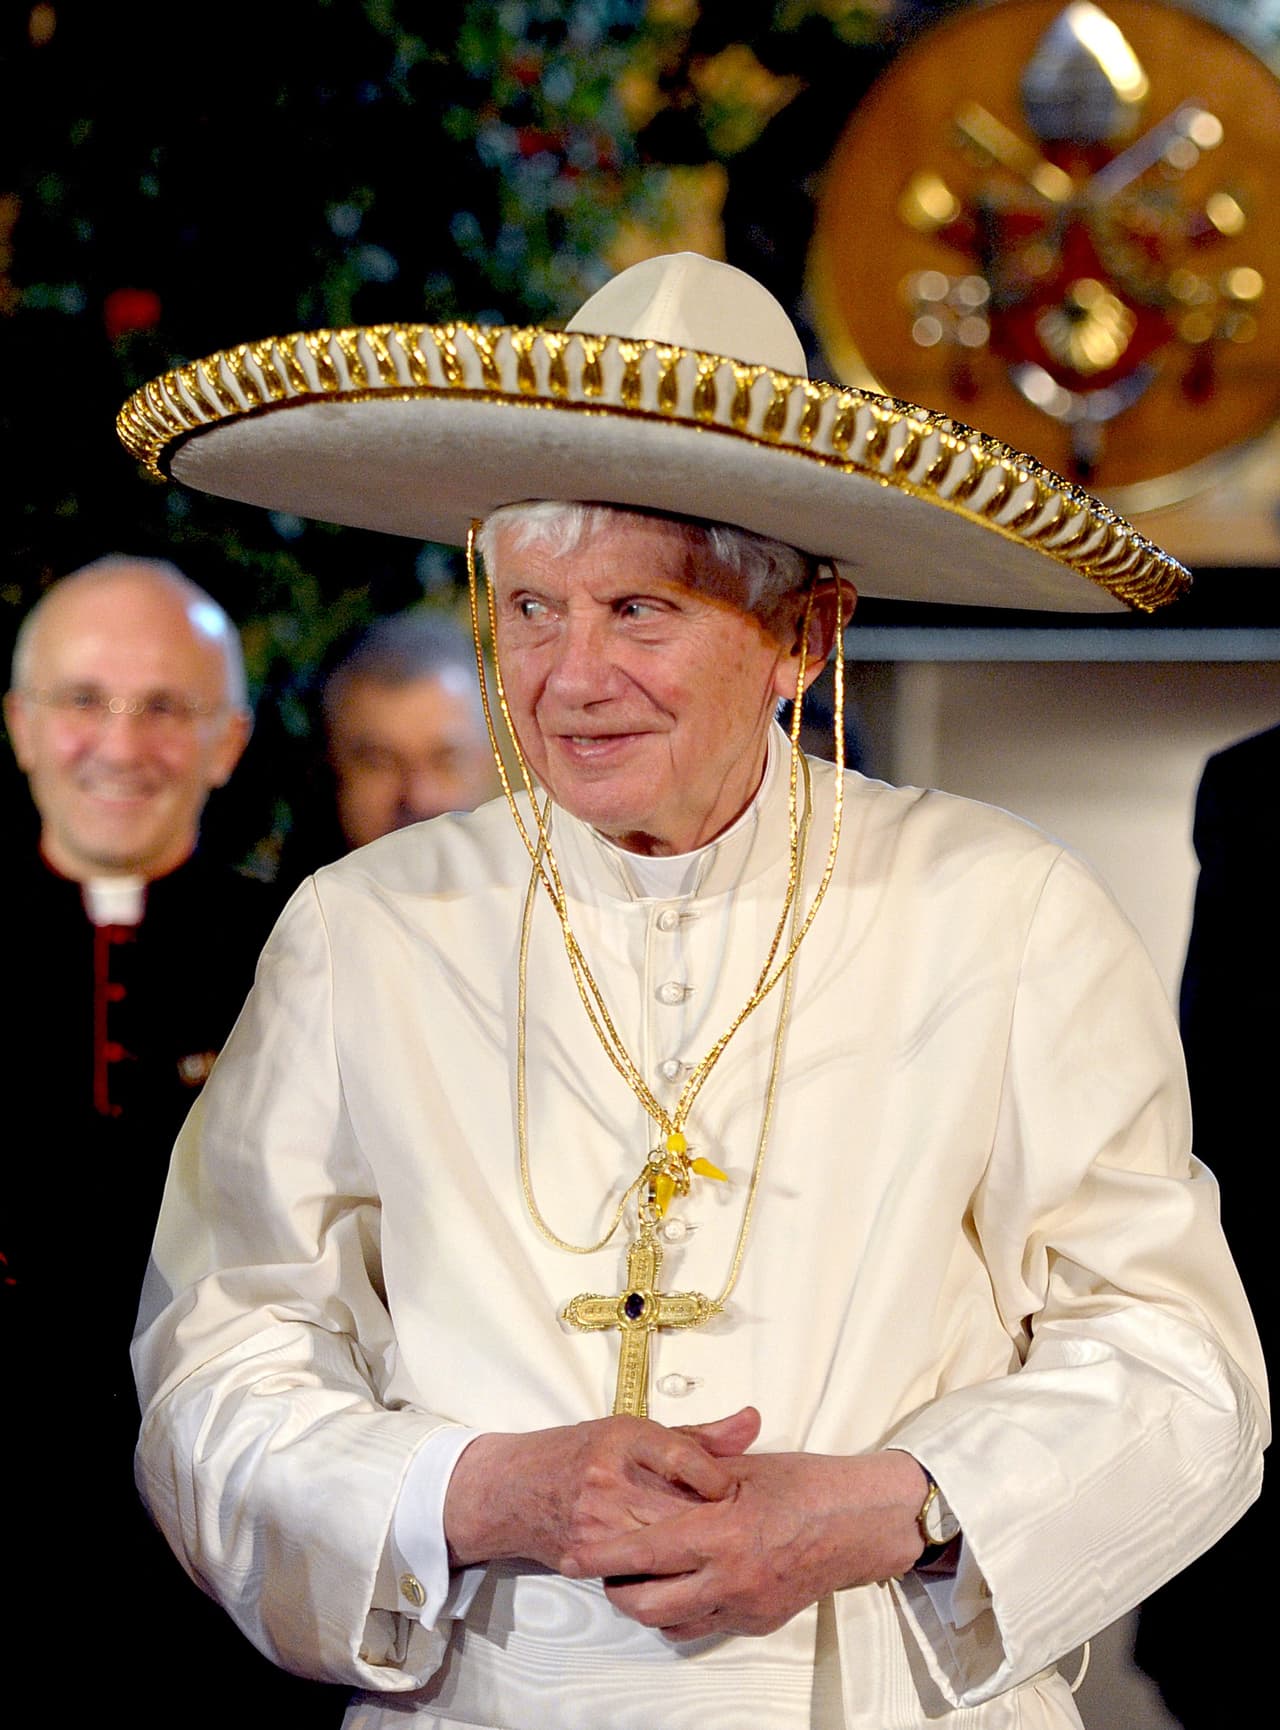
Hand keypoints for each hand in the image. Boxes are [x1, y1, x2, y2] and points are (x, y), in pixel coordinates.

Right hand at [443, 1406, 761, 1571]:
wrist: (515, 1489)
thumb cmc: (581, 1453)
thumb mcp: (633, 1432)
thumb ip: (697, 1437)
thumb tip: (752, 1424)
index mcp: (623, 1438)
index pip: (679, 1454)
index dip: (714, 1475)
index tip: (733, 1490)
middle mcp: (607, 1477)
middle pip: (675, 1507)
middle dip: (711, 1523)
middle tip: (740, 1530)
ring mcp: (594, 1521)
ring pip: (659, 1545)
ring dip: (691, 1554)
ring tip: (719, 1555)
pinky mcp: (585, 1556)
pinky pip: (635, 1572)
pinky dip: (663, 1574)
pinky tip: (683, 1575)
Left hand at [564, 1447, 927, 1640]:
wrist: (859, 1523)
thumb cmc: (804, 1485)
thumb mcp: (743, 1468)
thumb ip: (693, 1474)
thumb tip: (649, 1475)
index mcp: (721, 1534)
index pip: (645, 1553)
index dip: (603, 1556)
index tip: (572, 1554)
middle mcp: (729, 1579)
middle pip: (648, 1605)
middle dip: (617, 1590)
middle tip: (604, 1568)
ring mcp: (745, 1607)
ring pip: (673, 1625)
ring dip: (649, 1606)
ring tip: (640, 1579)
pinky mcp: (759, 1622)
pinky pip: (705, 1626)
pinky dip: (685, 1612)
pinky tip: (685, 1585)